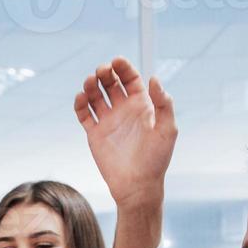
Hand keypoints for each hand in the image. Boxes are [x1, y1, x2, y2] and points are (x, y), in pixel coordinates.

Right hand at [73, 56, 175, 210]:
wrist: (138, 185)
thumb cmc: (156, 159)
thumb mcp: (167, 130)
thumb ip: (164, 103)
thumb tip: (154, 79)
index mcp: (141, 105)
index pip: (130, 79)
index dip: (123, 68)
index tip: (116, 61)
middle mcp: (123, 110)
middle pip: (110, 83)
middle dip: (105, 73)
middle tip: (101, 71)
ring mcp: (108, 121)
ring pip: (95, 96)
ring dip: (91, 85)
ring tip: (90, 82)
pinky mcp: (94, 134)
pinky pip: (84, 114)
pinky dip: (80, 104)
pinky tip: (81, 98)